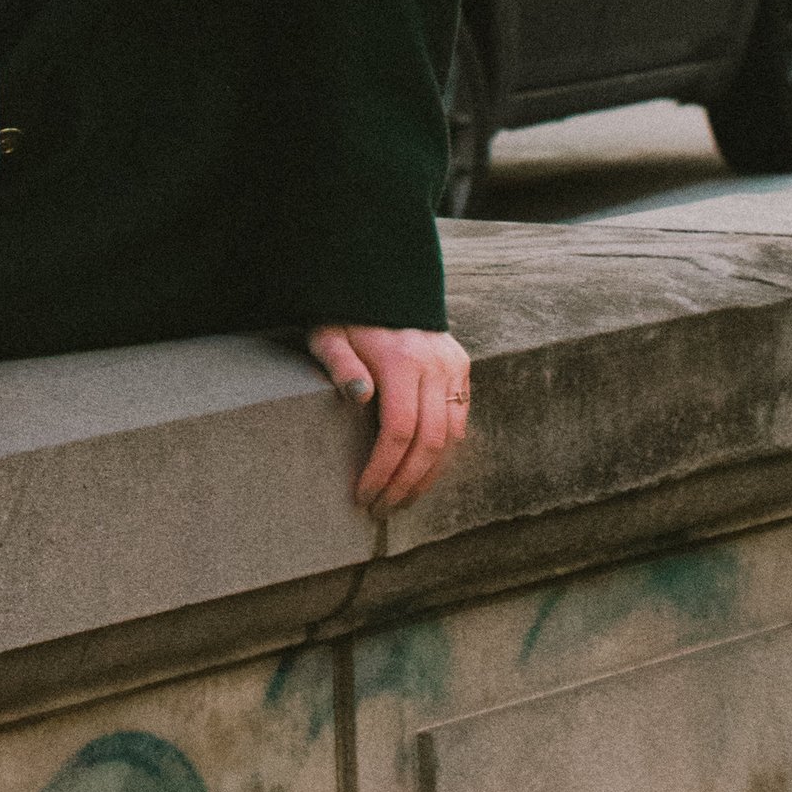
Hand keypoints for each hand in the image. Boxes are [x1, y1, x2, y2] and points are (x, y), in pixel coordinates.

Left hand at [309, 323, 469, 511]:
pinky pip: (460, 420)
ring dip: (428, 476)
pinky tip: (423, 471)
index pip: (399, 430)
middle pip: (429, 442)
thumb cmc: (346, 316)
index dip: (383, 469)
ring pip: (451, 437)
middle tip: (382, 509)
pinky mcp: (461, 367)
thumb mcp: (330, 335)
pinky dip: (445, 452)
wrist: (381, 281)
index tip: (364, 494)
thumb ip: (341, 365)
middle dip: (406, 483)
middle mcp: (435, 365)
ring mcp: (453, 366)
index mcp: (401, 360)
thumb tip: (360, 398)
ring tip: (402, 500)